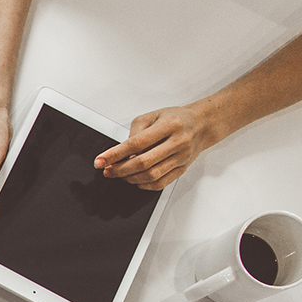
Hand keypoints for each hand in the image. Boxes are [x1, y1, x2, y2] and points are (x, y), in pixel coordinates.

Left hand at [93, 104, 219, 189]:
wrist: (202, 125)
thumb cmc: (175, 119)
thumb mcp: (152, 116)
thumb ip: (136, 132)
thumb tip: (122, 153)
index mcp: (170, 126)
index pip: (137, 143)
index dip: (115, 154)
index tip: (100, 160)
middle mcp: (178, 143)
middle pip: (143, 163)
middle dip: (119, 169)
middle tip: (106, 170)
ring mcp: (182, 158)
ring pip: (151, 175)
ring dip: (129, 178)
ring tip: (118, 174)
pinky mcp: (182, 169)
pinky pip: (160, 183)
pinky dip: (143, 185)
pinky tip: (134, 179)